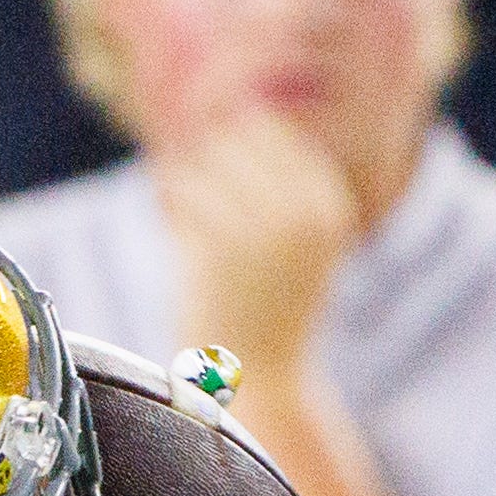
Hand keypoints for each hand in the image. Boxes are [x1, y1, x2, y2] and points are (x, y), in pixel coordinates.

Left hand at [152, 113, 365, 398]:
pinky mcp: (214, 246)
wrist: (258, 379)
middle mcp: (300, 210)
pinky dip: (168, 202)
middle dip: (208, 157)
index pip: (274, 133)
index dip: (237, 142)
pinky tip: (171, 221)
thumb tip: (233, 116)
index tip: (221, 172)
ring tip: (185, 212)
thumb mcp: (294, 242)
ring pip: (202, 162)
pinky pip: (177, 194)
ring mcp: (259, 226)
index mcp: (326, 204)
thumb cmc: (268, 310)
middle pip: (236, 138)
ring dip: (184, 180)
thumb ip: (279, 185)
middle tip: (197, 192)